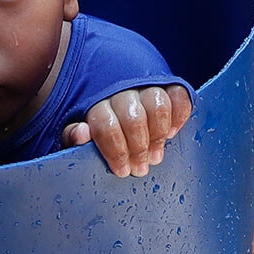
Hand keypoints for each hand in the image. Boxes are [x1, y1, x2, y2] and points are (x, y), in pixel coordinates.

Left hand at [61, 85, 192, 176]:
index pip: (106, 125)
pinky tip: (172, 133)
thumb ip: (73, 136)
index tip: (122, 170)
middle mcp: (120, 89)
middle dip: (138, 148)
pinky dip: (179, 115)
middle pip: (134, 118)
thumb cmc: (93, 122)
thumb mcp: (76, 131)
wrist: (108, 92)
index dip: (116, 151)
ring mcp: (145, 84)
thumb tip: (82, 132)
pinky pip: (179, 96)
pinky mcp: (166, 83)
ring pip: (158, 106)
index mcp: (94, 102)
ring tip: (155, 156)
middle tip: (141, 168)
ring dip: (159, 136)